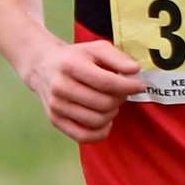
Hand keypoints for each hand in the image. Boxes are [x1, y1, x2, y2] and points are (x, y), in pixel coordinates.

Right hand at [29, 36, 144, 142]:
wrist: (43, 65)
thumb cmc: (76, 57)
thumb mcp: (96, 48)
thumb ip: (118, 57)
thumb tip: (135, 70)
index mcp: (70, 65)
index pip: (106, 82)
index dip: (129, 86)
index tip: (141, 85)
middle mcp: (60, 86)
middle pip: (104, 103)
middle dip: (120, 99)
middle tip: (121, 92)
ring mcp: (56, 106)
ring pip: (97, 120)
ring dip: (112, 113)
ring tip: (111, 103)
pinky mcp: (55, 120)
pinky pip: (84, 136)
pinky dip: (101, 132)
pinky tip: (105, 121)